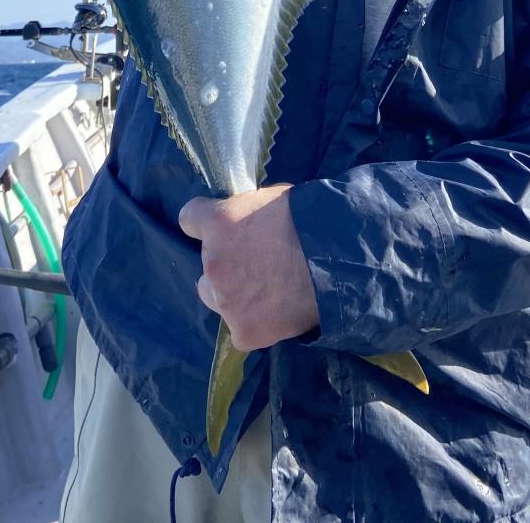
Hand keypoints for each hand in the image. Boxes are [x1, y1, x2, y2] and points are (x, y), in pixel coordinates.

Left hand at [179, 185, 319, 350]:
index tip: (221, 228)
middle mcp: (213, 262)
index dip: (207, 223)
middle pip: (205, 266)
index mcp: (218, 222)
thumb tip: (244, 221)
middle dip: (226, 265)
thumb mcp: (271, 199)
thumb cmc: (311, 219)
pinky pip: (241, 328)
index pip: (189, 218)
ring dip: (236, 295)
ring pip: (218, 299)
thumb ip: (247, 214)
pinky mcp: (244, 331)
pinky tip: (279, 311)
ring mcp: (226, 301)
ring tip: (271, 291)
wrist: (340, 258)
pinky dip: (257, 322)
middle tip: (258, 264)